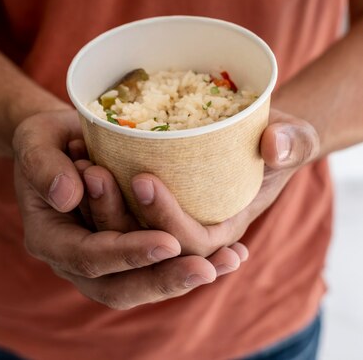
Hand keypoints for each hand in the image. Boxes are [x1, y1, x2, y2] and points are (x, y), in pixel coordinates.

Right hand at [13, 109, 247, 309]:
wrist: (59, 140)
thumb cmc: (46, 137)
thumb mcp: (34, 140)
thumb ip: (43, 166)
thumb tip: (68, 196)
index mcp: (49, 237)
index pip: (88, 257)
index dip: (127, 254)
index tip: (167, 243)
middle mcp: (77, 257)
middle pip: (120, 287)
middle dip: (164, 279)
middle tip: (207, 268)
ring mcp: (104, 256)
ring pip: (144, 282)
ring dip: (185, 275)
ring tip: (229, 262)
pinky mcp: (128, 244)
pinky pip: (158, 263)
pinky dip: (192, 259)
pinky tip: (232, 254)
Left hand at [85, 109, 318, 257]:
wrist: (257, 131)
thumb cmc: (278, 136)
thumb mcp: (293, 134)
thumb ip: (293, 141)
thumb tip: (275, 145)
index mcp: (225, 227)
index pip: (192, 242)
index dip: (167, 218)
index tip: (144, 179)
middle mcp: (190, 229)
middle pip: (146, 243)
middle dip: (117, 215)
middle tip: (93, 173)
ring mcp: (166, 213)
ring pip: (122, 227)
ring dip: (98, 202)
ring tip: (81, 162)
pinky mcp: (147, 196)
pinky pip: (116, 202)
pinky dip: (97, 185)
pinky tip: (80, 151)